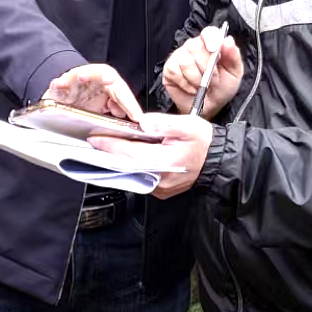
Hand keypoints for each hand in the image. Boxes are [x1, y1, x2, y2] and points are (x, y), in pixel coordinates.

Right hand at [43, 64, 142, 121]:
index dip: (129, 104)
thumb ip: (117, 109)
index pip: (122, 92)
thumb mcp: (105, 106)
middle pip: (103, 74)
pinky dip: (59, 84)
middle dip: (105, 76)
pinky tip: (60, 84)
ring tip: (82, 76)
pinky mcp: (60, 85)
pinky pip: (59, 83)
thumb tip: (126, 116)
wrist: (67, 91)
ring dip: (81, 74)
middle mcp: (94, 77)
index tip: (136, 116)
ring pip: (80, 74)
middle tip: (109, 79)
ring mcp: (76, 79)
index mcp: (109, 82)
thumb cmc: (89, 98)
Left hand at [89, 113, 212, 198]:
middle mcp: (160, 179)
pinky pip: (139, 176)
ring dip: (118, 159)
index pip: (131, 154)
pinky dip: (130, 165)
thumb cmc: (203, 142)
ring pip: (131, 172)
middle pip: (127, 165)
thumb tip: (143, 123)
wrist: (216, 159)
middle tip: (96, 139)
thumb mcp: (188, 125)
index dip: (112, 145)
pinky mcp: (159, 189)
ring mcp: (159, 187)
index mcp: (165, 162)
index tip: (95, 138)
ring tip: (107, 145)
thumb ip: (164, 124)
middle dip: (111, 152)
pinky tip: (125, 154)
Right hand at [163, 25, 242, 117]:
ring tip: (202, 86)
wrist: (209, 108)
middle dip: (206, 67)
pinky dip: (185, 83)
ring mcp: (179, 56)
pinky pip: (174, 71)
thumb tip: (228, 40)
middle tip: (213, 80)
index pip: (208, 32)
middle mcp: (194, 46)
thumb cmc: (222, 88)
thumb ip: (233, 56)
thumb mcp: (234, 74)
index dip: (211, 39)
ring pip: (185, 60)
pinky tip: (191, 88)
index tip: (215, 51)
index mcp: (211, 44)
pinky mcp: (169, 68)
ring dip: (196, 78)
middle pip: (195, 46)